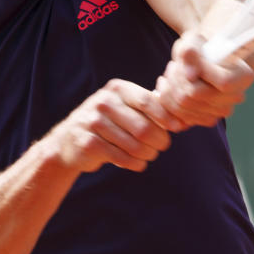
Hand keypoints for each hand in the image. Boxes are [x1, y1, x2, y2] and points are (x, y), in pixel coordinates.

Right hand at [47, 79, 178, 173]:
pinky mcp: (88, 142)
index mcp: (117, 89)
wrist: (69, 141)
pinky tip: (137, 164)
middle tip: (162, 147)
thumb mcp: (126, 107)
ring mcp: (93, 122)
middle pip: (144, 127)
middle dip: (158, 141)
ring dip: (147, 154)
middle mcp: (104, 102)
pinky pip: (121, 157)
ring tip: (149, 155)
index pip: (148, 101)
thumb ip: (152, 108)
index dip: (166, 117)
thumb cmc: (109, 123)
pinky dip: (135, 163)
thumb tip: (185, 119)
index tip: (178, 128)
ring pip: (134, 145)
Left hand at [155, 30, 253, 128]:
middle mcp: (235, 97)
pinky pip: (179, 118)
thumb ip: (191, 51)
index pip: (223, 81)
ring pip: (184, 108)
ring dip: (170, 89)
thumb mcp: (194, 40)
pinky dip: (169, 102)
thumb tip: (190, 74)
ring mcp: (221, 111)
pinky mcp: (206, 119)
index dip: (200, 70)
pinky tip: (170, 87)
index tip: (187, 58)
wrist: (205, 59)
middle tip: (173, 65)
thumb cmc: (202, 47)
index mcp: (243, 76)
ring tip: (171, 74)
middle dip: (176, 78)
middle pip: (195, 96)